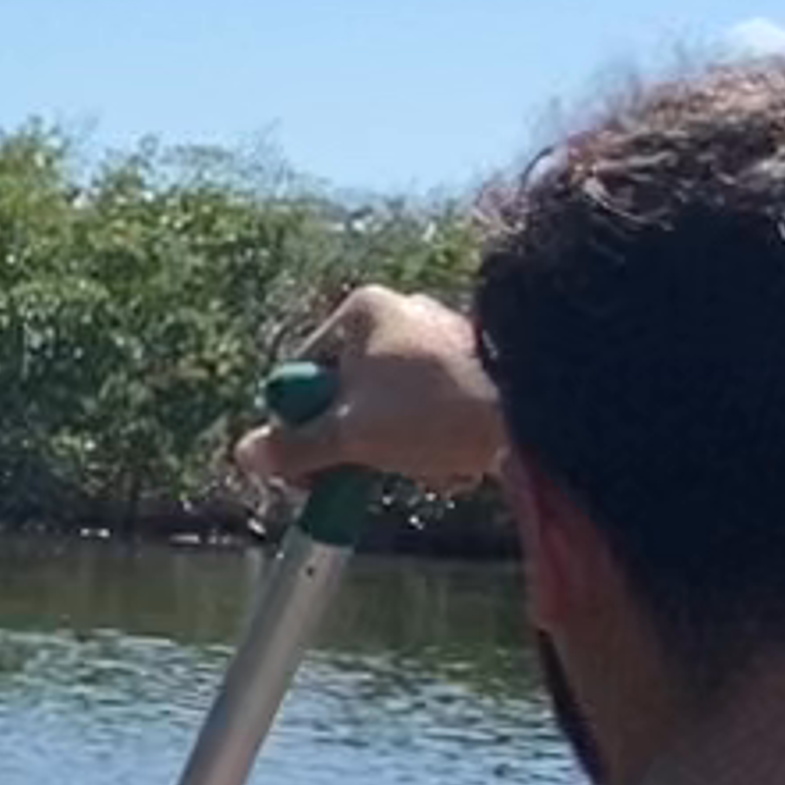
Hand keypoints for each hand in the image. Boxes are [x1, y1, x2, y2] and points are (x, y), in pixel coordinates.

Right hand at [231, 285, 501, 506]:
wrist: (538, 408)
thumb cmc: (436, 408)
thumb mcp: (352, 434)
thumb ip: (296, 446)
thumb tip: (246, 454)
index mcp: (363, 310)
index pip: (305, 373)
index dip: (302, 426)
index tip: (308, 469)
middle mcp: (403, 312)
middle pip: (351, 395)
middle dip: (359, 444)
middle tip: (364, 474)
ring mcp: (443, 338)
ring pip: (396, 411)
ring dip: (403, 451)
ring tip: (428, 464)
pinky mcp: (478, 369)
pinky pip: (437, 414)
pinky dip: (440, 443)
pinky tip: (459, 460)